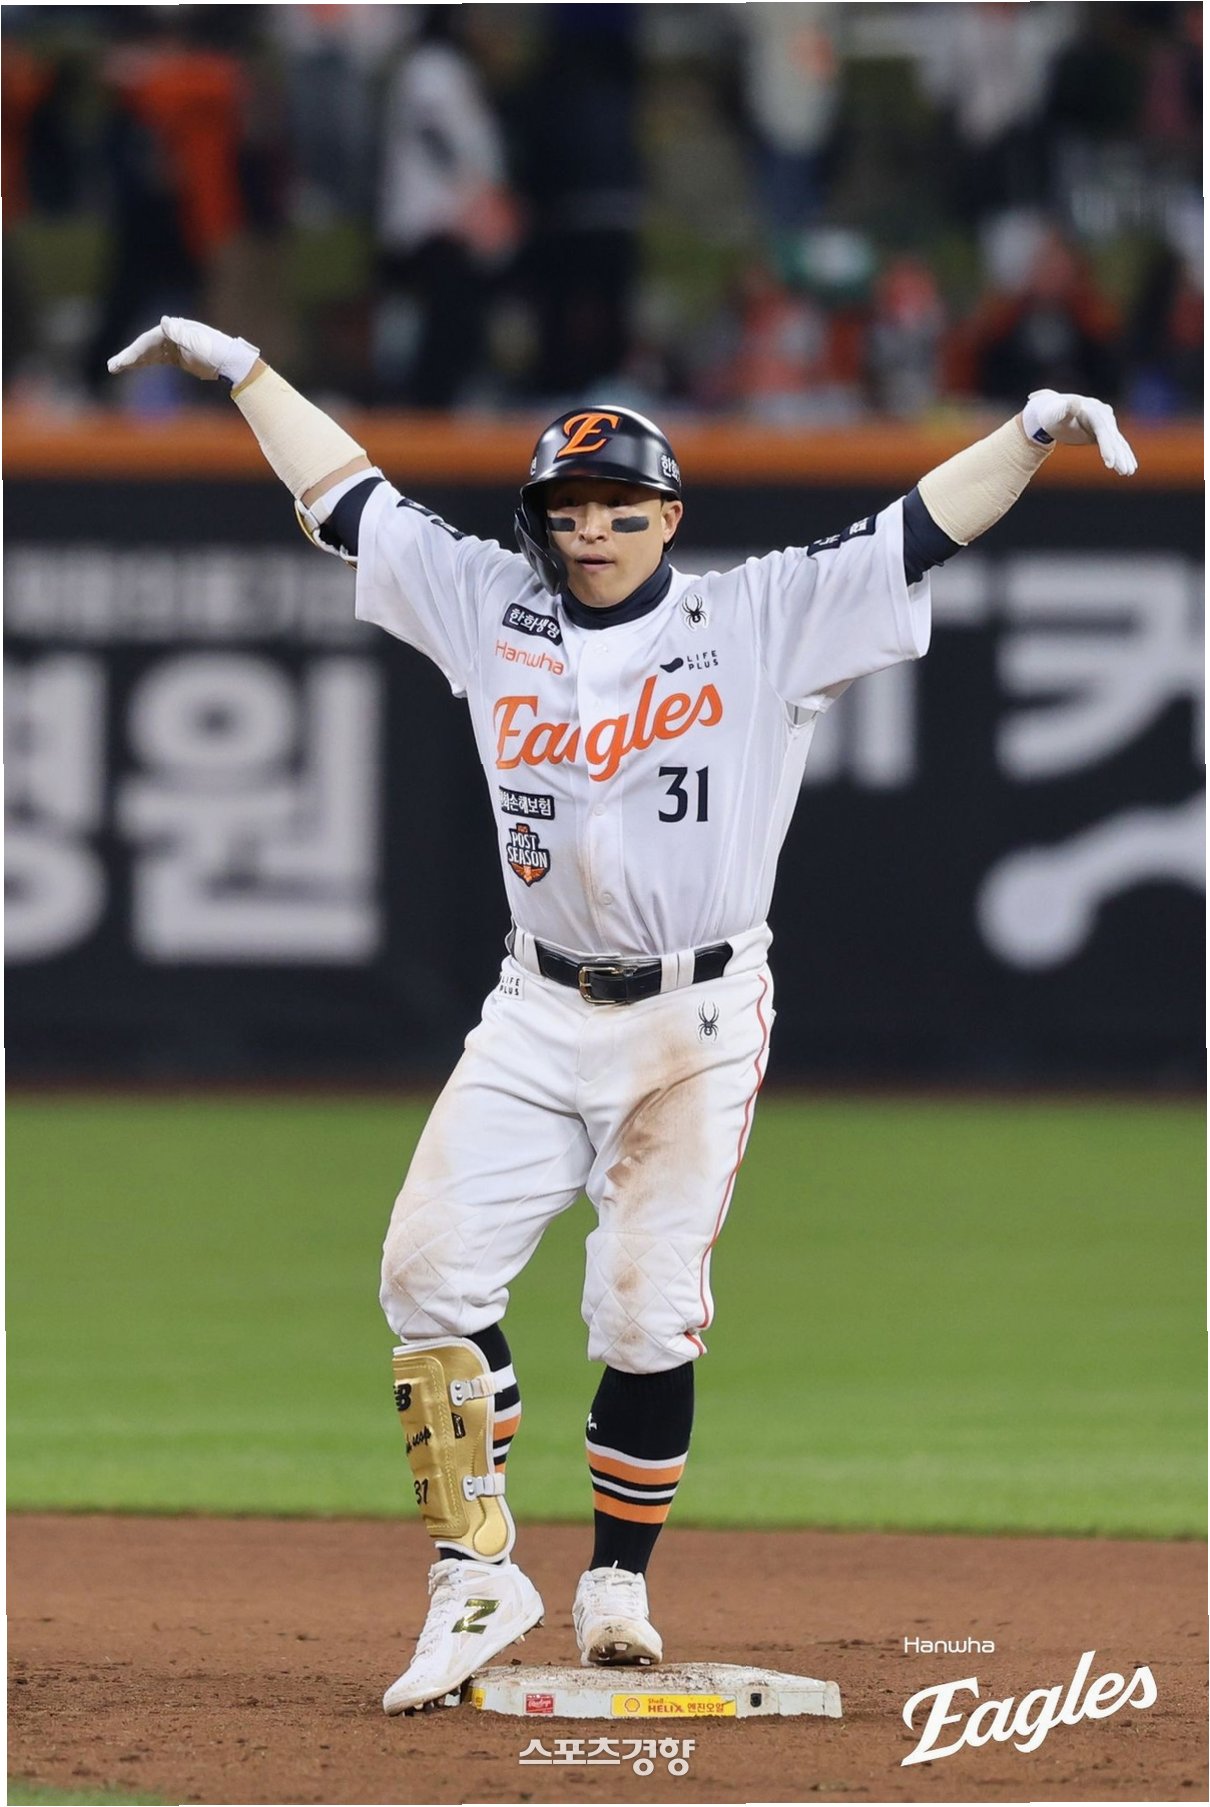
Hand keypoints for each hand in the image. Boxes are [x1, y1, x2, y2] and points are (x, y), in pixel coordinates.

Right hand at [107, 316, 259, 385]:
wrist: (230, 362)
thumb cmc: (215, 351)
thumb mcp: (197, 343)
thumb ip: (179, 334)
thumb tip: (164, 322)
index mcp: (174, 330)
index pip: (149, 340)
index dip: (136, 351)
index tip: (125, 361)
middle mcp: (171, 336)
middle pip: (145, 346)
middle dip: (129, 357)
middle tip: (112, 367)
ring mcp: (173, 346)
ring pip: (149, 353)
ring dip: (133, 360)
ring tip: (115, 368)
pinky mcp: (178, 357)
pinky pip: (157, 359)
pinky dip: (145, 363)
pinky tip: (133, 367)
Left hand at [1021, 389, 1136, 474]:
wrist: (1054, 410)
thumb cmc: (1051, 415)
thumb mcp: (1054, 413)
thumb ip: (1063, 409)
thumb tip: (1074, 402)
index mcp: (1092, 410)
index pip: (1102, 430)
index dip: (1107, 446)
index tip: (1110, 462)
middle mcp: (1103, 414)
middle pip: (1112, 436)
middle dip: (1119, 455)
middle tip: (1125, 472)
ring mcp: (1106, 421)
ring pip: (1117, 441)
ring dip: (1124, 457)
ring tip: (1129, 473)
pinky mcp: (1106, 430)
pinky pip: (1117, 443)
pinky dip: (1123, 454)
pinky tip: (1130, 468)